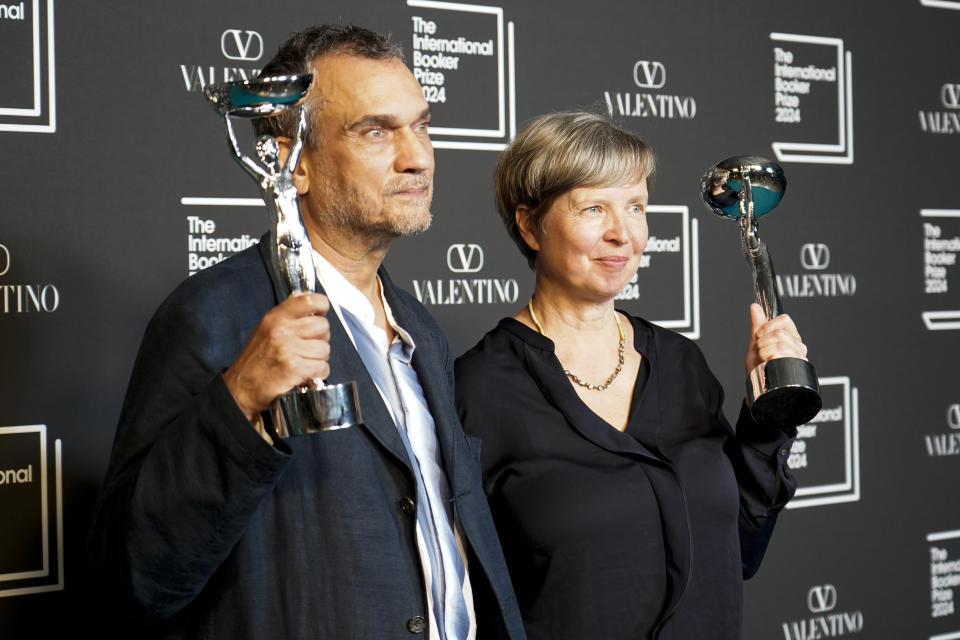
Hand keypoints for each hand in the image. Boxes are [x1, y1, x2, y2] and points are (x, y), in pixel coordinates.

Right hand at [224, 293, 330, 421]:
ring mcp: (288, 349)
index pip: (309, 301)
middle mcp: (281, 331)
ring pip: (325, 348)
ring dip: (319, 358)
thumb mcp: (266, 330)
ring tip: (305, 362)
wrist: (240, 388)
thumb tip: (315, 313)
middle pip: (323, 326)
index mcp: (275, 318)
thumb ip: (288, 319)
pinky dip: (319, 373)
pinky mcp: (294, 368)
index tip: (321, 313)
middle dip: (321, 338)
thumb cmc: (255, 361)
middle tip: (310, 347)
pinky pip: (322, 367)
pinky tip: (307, 375)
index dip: (322, 306)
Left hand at [744, 303, 807, 374]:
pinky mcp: (797, 369)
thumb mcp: (756, 344)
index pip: (785, 319)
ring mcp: (798, 357)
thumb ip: (758, 325)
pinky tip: (766, 363)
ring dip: (764, 350)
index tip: (759, 334)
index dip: (768, 325)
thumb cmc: (759, 366)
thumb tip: (754, 307)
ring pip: (781, 344)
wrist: (759, 387)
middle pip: (781, 333)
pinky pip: (781, 356)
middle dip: (763, 341)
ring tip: (762, 358)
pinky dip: (769, 357)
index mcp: (790, 336)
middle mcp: (797, 346)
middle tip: (759, 350)